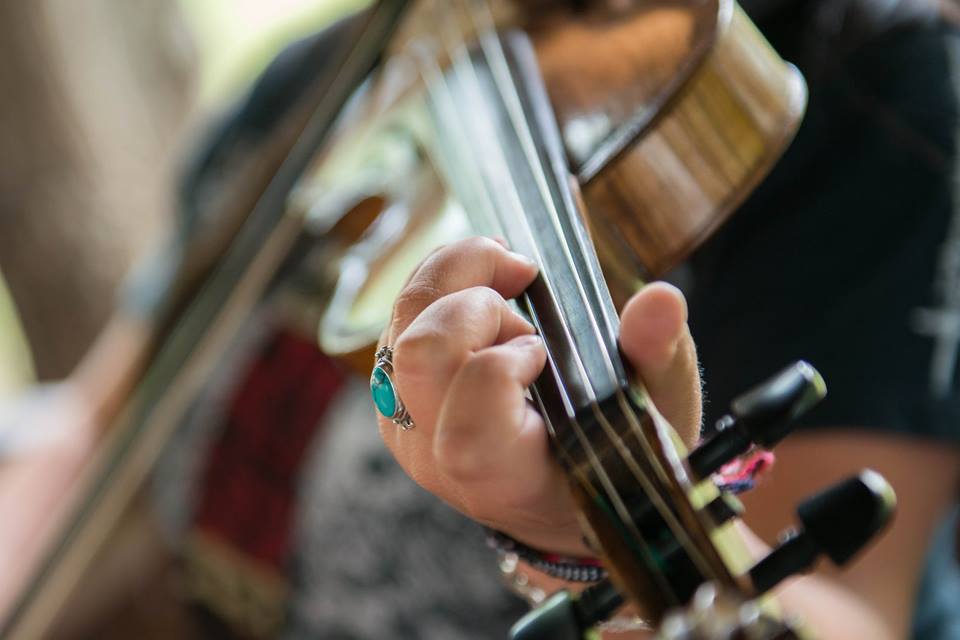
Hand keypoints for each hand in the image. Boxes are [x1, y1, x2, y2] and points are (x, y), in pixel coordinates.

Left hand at [377, 237, 701, 555]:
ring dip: (459, 277)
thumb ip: (657, 360)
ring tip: (514, 276)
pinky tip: (491, 287)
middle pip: (420, 354)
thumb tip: (661, 300)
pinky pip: (399, 317)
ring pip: (402, 322)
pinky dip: (444, 281)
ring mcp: (406, 424)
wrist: (556, 497)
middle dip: (478, 299)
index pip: (467, 429)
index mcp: (505, 479)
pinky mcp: (393, 393)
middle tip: (527, 285)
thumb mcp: (652, 418)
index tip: (545, 349)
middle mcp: (437, 456)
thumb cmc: (610, 459)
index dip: (501, 367)